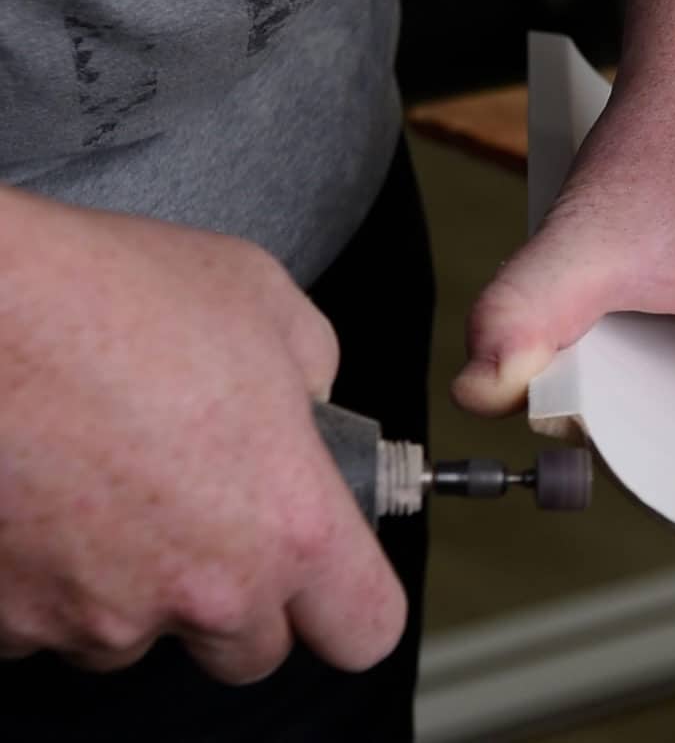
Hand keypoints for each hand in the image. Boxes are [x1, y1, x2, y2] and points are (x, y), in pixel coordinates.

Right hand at [0, 188, 403, 680]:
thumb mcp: (264, 301)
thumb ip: (314, 374)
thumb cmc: (108, 295)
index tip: (335, 578)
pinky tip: (52, 504)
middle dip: (244, 599)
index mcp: (290, 524)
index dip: (353, 606)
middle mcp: (205, 590)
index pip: (365, 630)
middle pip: (253, 652)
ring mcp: (101, 616)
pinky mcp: (13, 622)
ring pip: (145, 640)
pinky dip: (59, 583)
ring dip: (144, 590)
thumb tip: (311, 405)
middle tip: (215, 519)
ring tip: (114, 493)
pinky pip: (55, 626)